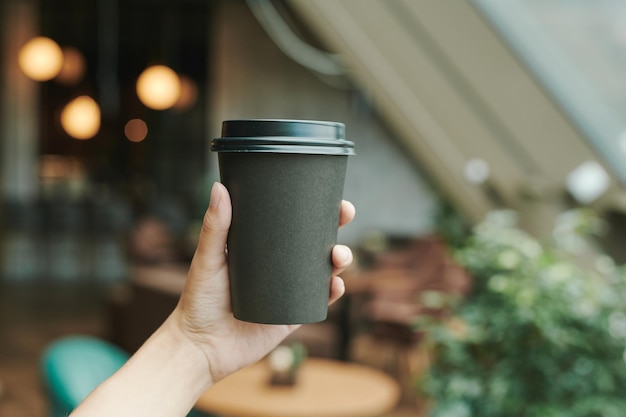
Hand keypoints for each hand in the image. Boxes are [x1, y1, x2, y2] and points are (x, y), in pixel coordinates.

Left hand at [173, 182, 354, 383]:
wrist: (201, 348)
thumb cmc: (198, 300)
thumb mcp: (208, 259)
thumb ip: (214, 226)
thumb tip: (219, 187)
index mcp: (263, 248)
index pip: (294, 223)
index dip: (317, 208)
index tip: (331, 195)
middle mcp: (280, 267)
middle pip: (316, 242)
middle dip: (337, 227)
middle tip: (344, 216)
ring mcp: (290, 291)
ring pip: (324, 270)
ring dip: (340, 259)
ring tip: (338, 256)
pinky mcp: (294, 316)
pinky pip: (320, 302)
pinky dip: (333, 292)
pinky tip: (336, 285)